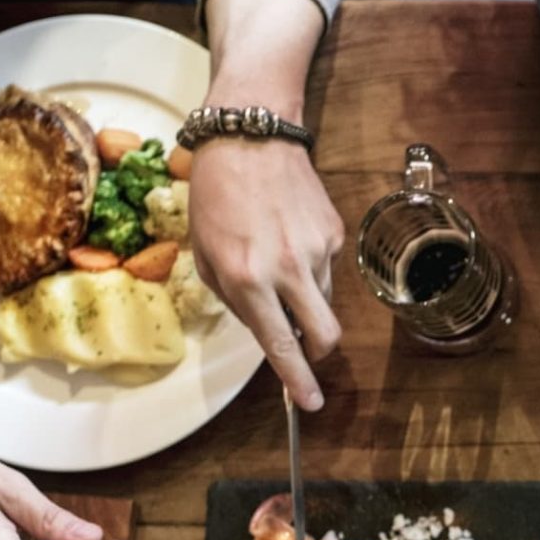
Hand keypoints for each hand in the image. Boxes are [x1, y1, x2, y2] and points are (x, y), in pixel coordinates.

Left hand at [189, 137, 344, 410]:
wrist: (249, 136)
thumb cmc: (216, 194)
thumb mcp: (205, 253)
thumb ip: (234, 298)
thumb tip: (267, 327)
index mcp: (247, 278)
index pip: (280, 344)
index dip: (297, 380)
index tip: (309, 403)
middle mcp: (287, 268)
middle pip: (325, 335)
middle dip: (318, 352)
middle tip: (305, 347)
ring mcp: (317, 250)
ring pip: (324, 301)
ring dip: (306, 300)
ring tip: (280, 264)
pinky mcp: (334, 232)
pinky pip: (328, 267)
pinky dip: (310, 266)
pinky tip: (289, 236)